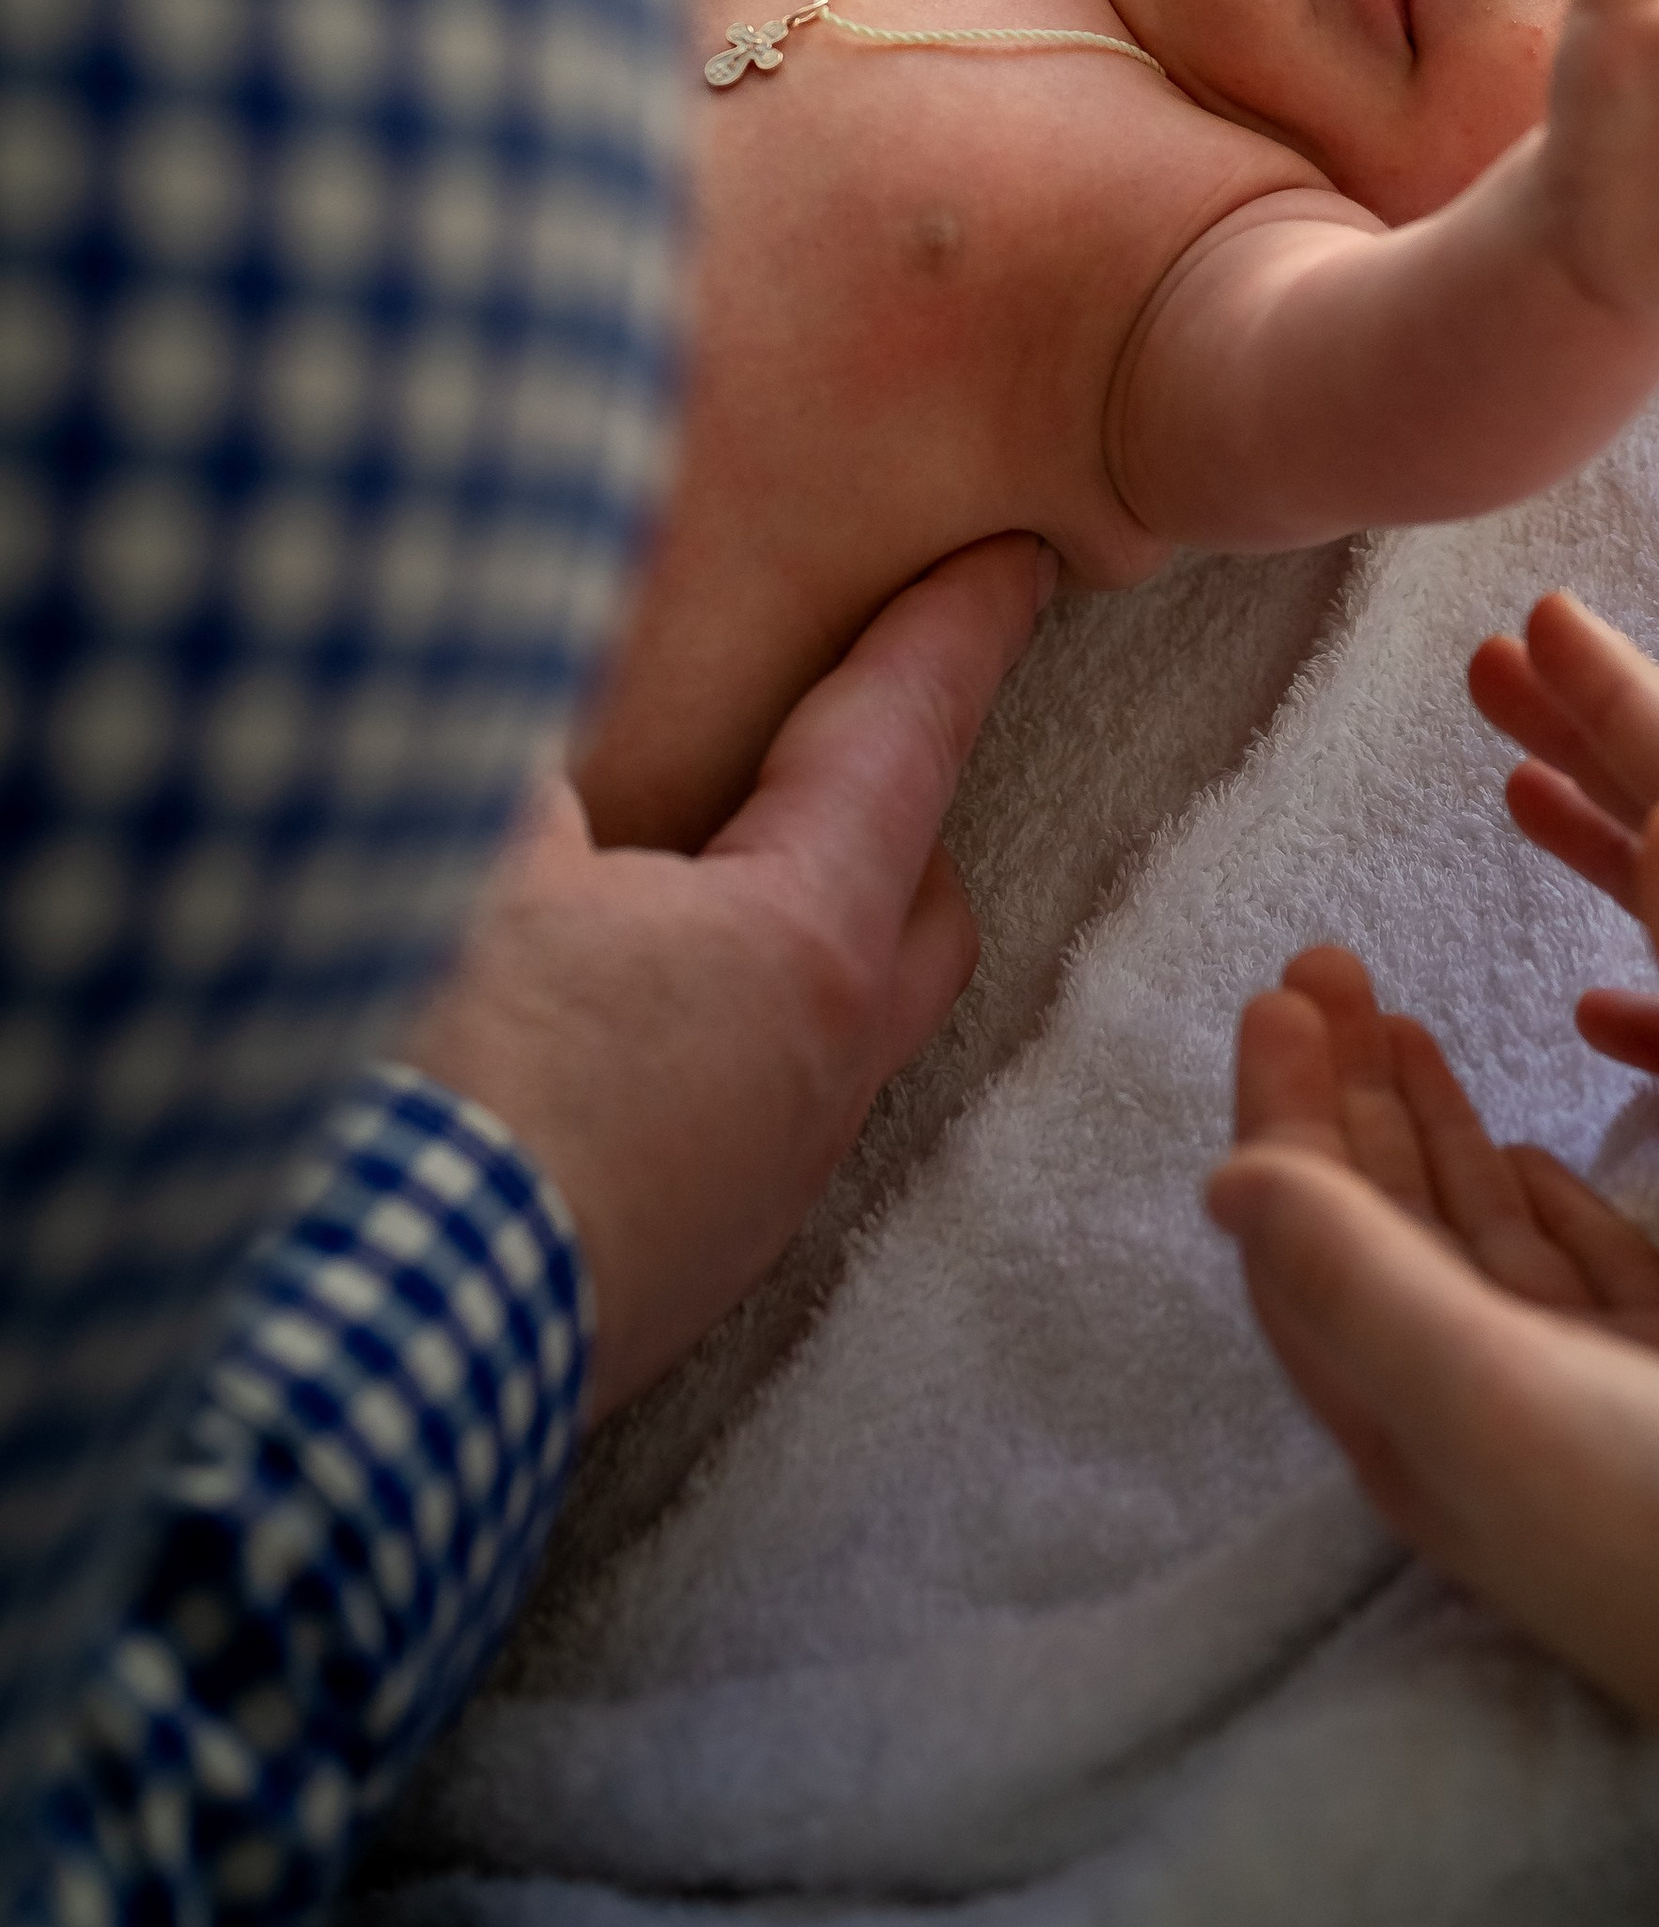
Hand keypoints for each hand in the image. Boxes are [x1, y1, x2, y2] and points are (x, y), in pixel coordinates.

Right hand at [406, 534, 1046, 1418]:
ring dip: (805, 939)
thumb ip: (520, 745)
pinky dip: (726, 1040)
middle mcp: (821, 1072)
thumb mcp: (469, 858)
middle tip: (841, 728)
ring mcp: (765, 1188)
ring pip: (844, 1024)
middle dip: (899, 806)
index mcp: (798, 944)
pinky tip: (626, 1029)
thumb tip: (528, 660)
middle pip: (919, 905)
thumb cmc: (437, 1090)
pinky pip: (755, 1115)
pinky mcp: (692, 1268)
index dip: (954, 634)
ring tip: (715, 878)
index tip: (1022, 562)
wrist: (369, 1364)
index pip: (904, 741)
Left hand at [1209, 972, 1658, 1926]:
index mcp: (1413, 1413)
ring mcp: (1582, 1393)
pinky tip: (1519, 1142)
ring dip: (1428, 1126)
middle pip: (1377, 1220)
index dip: (1282, 1113)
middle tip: (1327, 960)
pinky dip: (1536, 1196)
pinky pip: (1575, 1268)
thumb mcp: (1490, 1397)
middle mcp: (1480, 1399)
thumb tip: (1224, 1181)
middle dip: (1341, 1094)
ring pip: (1471, 1232)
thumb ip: (1360, 1280)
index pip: (1308, 1235)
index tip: (1281, 992)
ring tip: (1395, 1015)